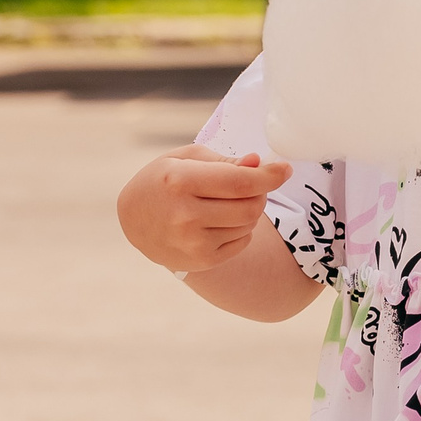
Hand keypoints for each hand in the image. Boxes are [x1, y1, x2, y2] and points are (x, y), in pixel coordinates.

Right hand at [117, 144, 293, 273]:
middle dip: (260, 193)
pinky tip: (221, 220)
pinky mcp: (201, 261)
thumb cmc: (163, 181)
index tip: (285, 169)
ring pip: (248, 225)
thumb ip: (224, 161)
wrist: (134, 219)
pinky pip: (242, 242)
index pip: (239, 182)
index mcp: (180, 182)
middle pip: (250, 207)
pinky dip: (241, 229)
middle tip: (253, 185)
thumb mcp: (185, 159)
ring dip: (249, 210)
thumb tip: (258, 163)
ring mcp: (193, 243)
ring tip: (227, 202)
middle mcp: (185, 216)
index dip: (269, 176)